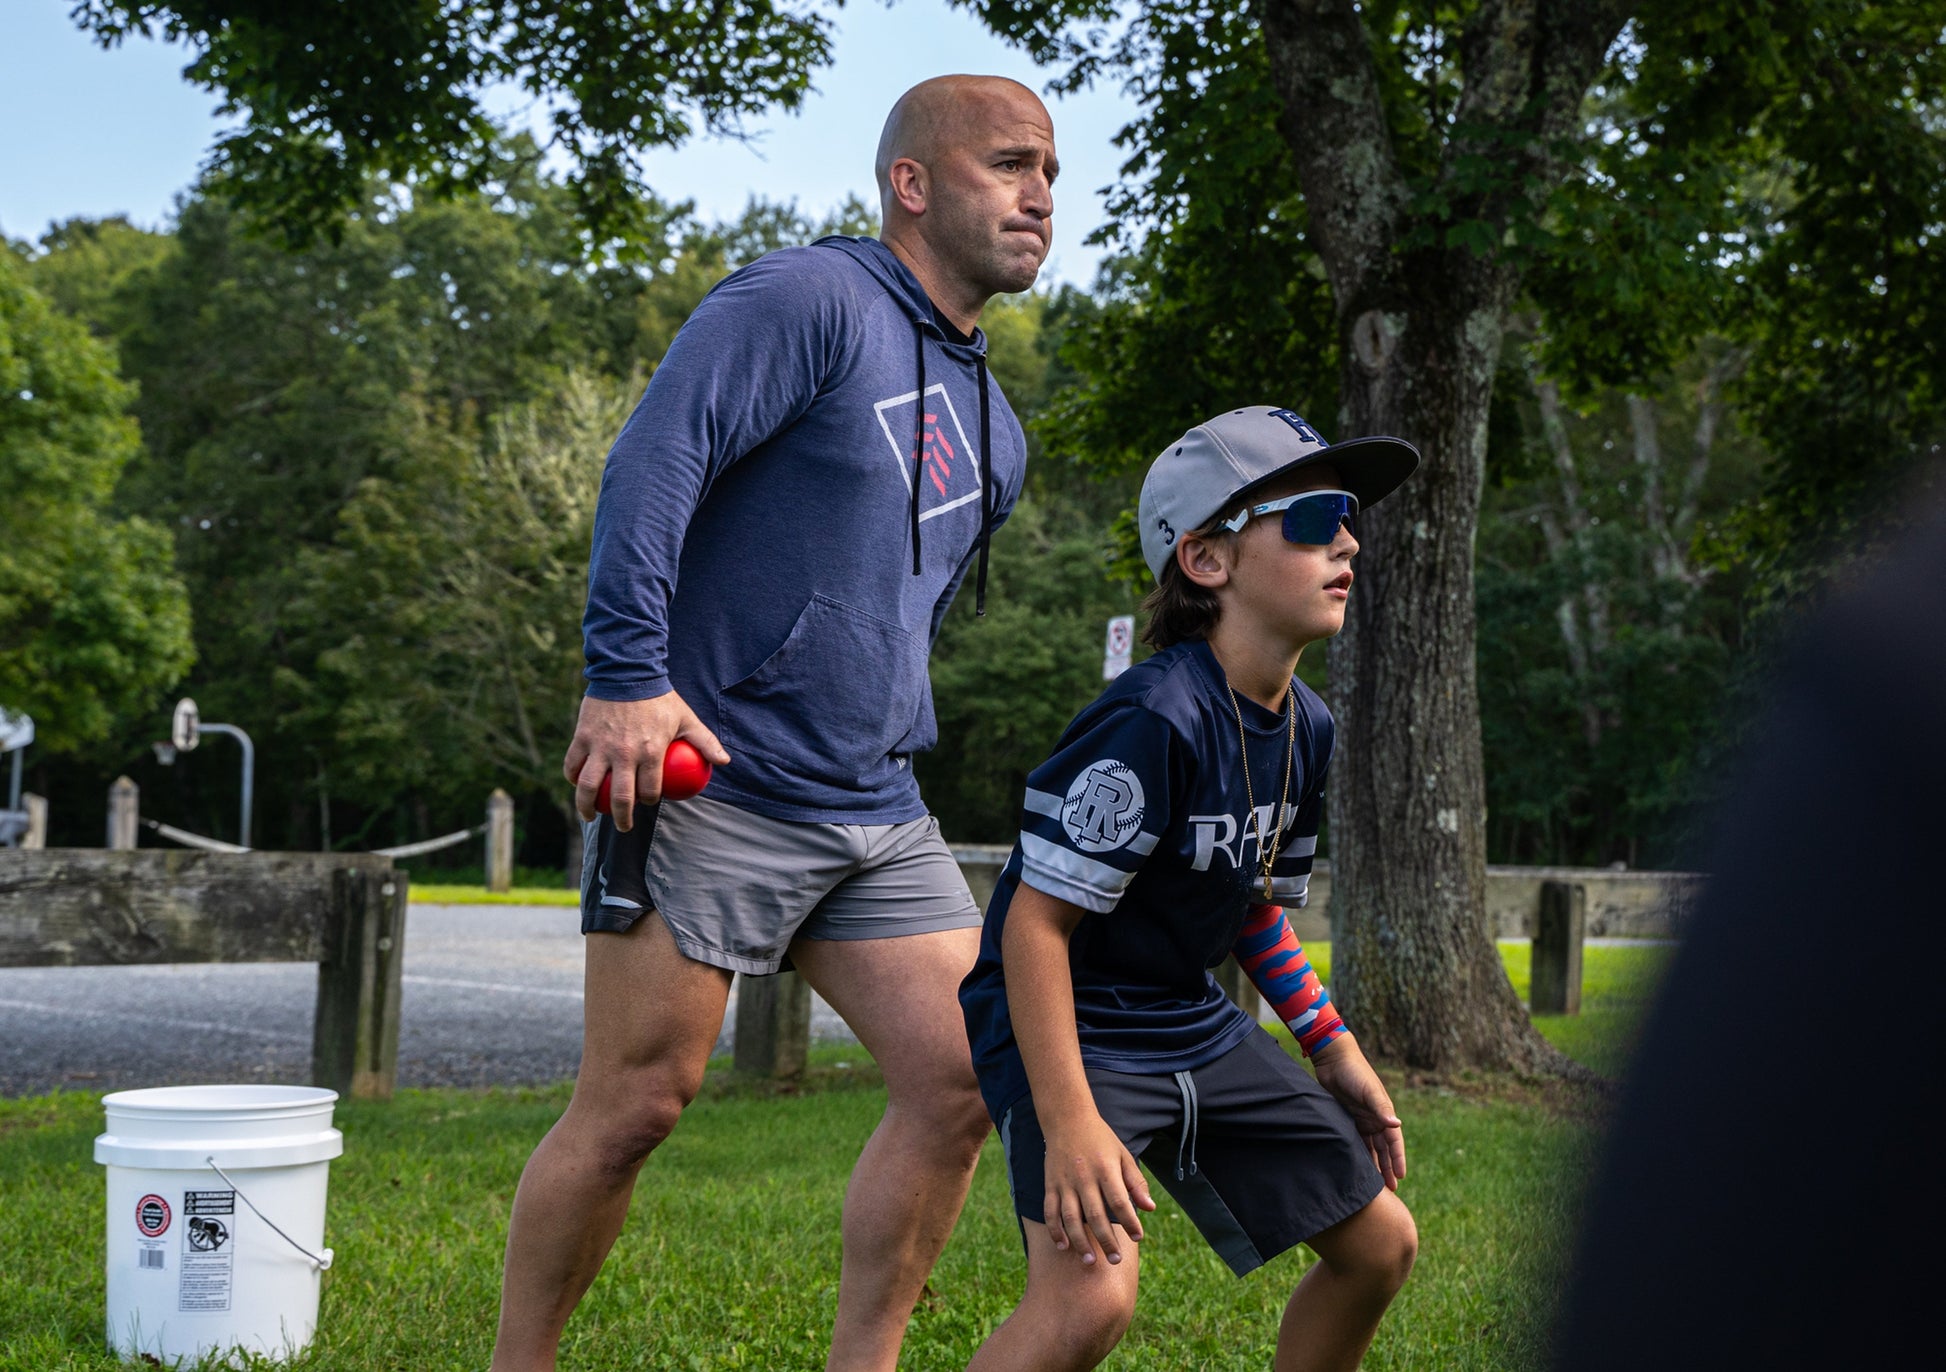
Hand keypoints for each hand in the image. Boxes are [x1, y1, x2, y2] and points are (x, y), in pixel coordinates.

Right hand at [562, 693, 728, 830]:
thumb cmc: (660, 697)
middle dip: (622, 818)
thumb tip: (724, 762)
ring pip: (590, 787)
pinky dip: (573, 778)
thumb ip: (705, 742)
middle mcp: (624, 754)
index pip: (649, 790)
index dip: (649, 800)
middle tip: (624, 825)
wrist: (628, 672)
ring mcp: (600, 746)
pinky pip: (573, 764)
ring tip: (589, 816)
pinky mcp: (582, 736)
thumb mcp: (687, 718)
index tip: (648, 801)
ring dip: (587, 807)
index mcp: (651, 752)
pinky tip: (577, 785)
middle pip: (620, 798)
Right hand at [1042, 1112, 1156, 1266]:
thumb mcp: (1123, 1155)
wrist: (1067, 1119)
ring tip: (1090, 1261)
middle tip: (1115, 1260)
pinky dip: (1055, 1230)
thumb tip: (1150, 1209)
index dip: (1130, 1221)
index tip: (1138, 1237)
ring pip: (1071, 1217)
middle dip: (1106, 1240)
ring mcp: (1064, 1182)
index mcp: (1105, 1168)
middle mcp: (1084, 1176)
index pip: (1119, 1200)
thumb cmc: (1100, 1139)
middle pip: (1096, 1214)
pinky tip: (1063, 1246)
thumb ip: (1136, 1182)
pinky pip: (1050, 1211)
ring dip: (1080, 1241)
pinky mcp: (1050, 1184)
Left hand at [1312, 1034, 1406, 1189]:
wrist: (1333, 1060)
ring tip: (1375, 1185)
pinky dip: (1357, 1154)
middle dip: (1388, 1168)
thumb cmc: (1354, 1072)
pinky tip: (1356, 1168)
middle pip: (1384, 1149)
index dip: (1398, 1159)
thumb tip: (1396, 1125)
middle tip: (1390, 1190)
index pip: (1394, 1142)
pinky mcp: (1346, 1119)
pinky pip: (1354, 1141)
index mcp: (1384, 1113)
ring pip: (1370, 1148)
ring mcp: (1361, 1120)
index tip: (1401, 1177)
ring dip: (1374, 1164)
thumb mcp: (1368, 1090)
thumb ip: (1380, 1108)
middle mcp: (1375, 1119)